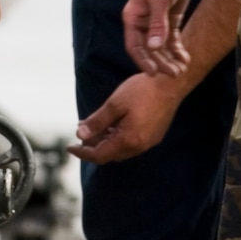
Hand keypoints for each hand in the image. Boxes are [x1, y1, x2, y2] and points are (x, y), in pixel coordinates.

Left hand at [70, 71, 186, 164]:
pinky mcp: (154, 134)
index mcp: (128, 140)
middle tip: (81, 133)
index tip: (70, 147)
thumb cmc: (142, 91)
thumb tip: (80, 135)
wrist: (171, 84)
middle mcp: (139, 146)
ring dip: (105, 140)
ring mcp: (148, 141)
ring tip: (93, 126)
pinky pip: (131, 142)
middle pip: (110, 154)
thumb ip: (97, 121)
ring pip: (121, 148)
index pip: (100, 155)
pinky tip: (111, 124)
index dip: (83, 153)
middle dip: (93, 146)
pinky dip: (117, 136)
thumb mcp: (114, 104)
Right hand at [122, 0, 194, 74]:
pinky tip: (185, 58)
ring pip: (161, 46)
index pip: (134, 45)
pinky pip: (171, 38)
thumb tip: (154, 48)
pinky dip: (177, 49)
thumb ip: (157, 24)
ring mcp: (156, 20)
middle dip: (160, 63)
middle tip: (175, 74)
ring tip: (182, 70)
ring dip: (169, 59)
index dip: (143, 61)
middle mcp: (142, 21)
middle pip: (149, 49)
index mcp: (133, 16)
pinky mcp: (170, 17)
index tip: (154, 74)